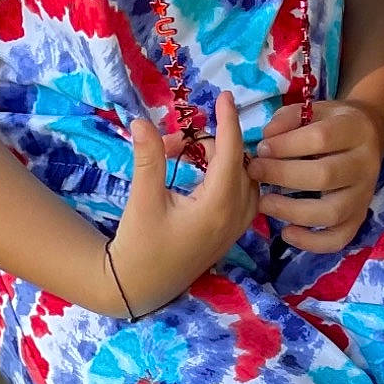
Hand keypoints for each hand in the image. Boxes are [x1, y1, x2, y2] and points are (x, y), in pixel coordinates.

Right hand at [108, 92, 258, 316]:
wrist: (139, 288)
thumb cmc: (140, 246)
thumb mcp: (142, 200)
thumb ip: (148, 159)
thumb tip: (142, 121)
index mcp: (218, 206)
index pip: (231, 152)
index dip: (228, 121)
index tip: (225, 96)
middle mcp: (237, 214)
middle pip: (237, 160)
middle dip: (206, 142)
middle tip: (166, 144)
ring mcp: (239, 225)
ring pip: (243, 175)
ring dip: (218, 157)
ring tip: (181, 155)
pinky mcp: (234, 230)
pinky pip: (244, 190)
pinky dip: (226, 173)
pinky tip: (199, 171)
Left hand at [246, 98, 383, 250]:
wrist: (367, 137)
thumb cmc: (331, 123)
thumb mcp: (314, 110)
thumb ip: (288, 119)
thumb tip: (267, 138)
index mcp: (356, 130)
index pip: (321, 138)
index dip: (286, 145)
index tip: (261, 148)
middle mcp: (366, 164)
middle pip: (324, 175)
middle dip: (282, 175)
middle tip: (255, 171)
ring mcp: (365, 195)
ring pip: (331, 212)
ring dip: (292, 210)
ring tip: (264, 203)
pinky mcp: (359, 218)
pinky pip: (338, 238)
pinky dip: (311, 242)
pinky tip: (286, 232)